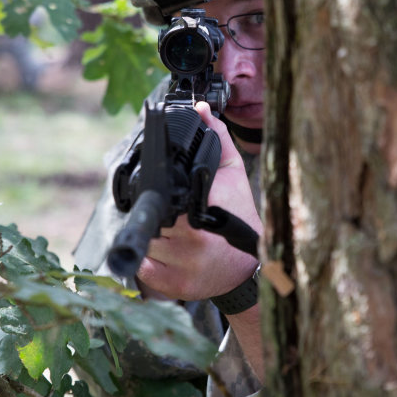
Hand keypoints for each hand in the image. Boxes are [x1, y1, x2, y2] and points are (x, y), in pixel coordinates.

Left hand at [136, 101, 260, 300]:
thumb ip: (216, 139)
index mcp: (206, 206)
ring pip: (147, 241)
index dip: (158, 190)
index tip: (161, 190)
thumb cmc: (239, 216)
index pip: (162, 191)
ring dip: (156, 239)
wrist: (250, 268)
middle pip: (152, 217)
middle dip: (160, 214)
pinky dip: (152, 263)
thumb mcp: (233, 174)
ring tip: (177, 236)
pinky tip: (173, 258)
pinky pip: (145, 268)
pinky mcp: (175, 287)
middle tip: (177, 216)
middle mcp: (194, 237)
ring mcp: (185, 265)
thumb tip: (200, 110)